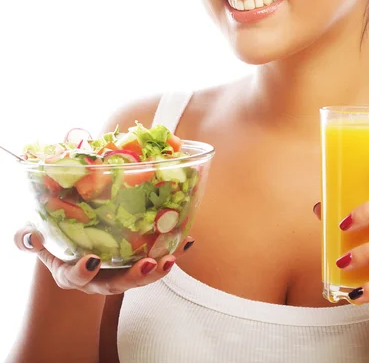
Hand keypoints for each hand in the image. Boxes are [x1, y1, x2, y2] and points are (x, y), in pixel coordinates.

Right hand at [14, 224, 194, 295]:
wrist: (77, 250)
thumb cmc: (57, 244)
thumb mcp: (40, 242)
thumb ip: (29, 239)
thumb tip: (29, 235)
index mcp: (74, 274)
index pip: (76, 278)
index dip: (83, 272)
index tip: (90, 261)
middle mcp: (100, 278)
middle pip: (117, 285)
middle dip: (134, 277)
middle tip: (148, 264)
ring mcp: (121, 272)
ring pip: (141, 277)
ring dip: (158, 269)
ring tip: (171, 258)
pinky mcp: (138, 260)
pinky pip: (157, 259)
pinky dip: (174, 251)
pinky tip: (188, 241)